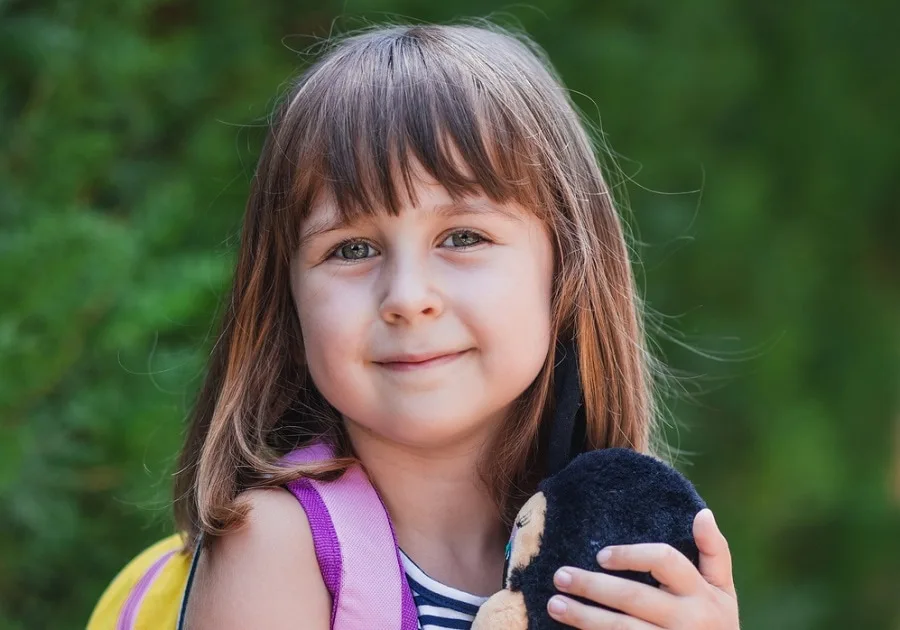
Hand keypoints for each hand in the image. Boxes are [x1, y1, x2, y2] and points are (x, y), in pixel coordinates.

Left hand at [547, 509, 738, 628]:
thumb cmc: (716, 623)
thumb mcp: (723, 589)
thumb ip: (715, 551)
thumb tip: (703, 513)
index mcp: (701, 593)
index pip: (664, 561)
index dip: (631, 555)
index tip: (600, 555)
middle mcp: (687, 619)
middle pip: (632, 597)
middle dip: (592, 586)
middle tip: (560, 576)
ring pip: (620, 629)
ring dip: (584, 617)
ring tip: (555, 604)